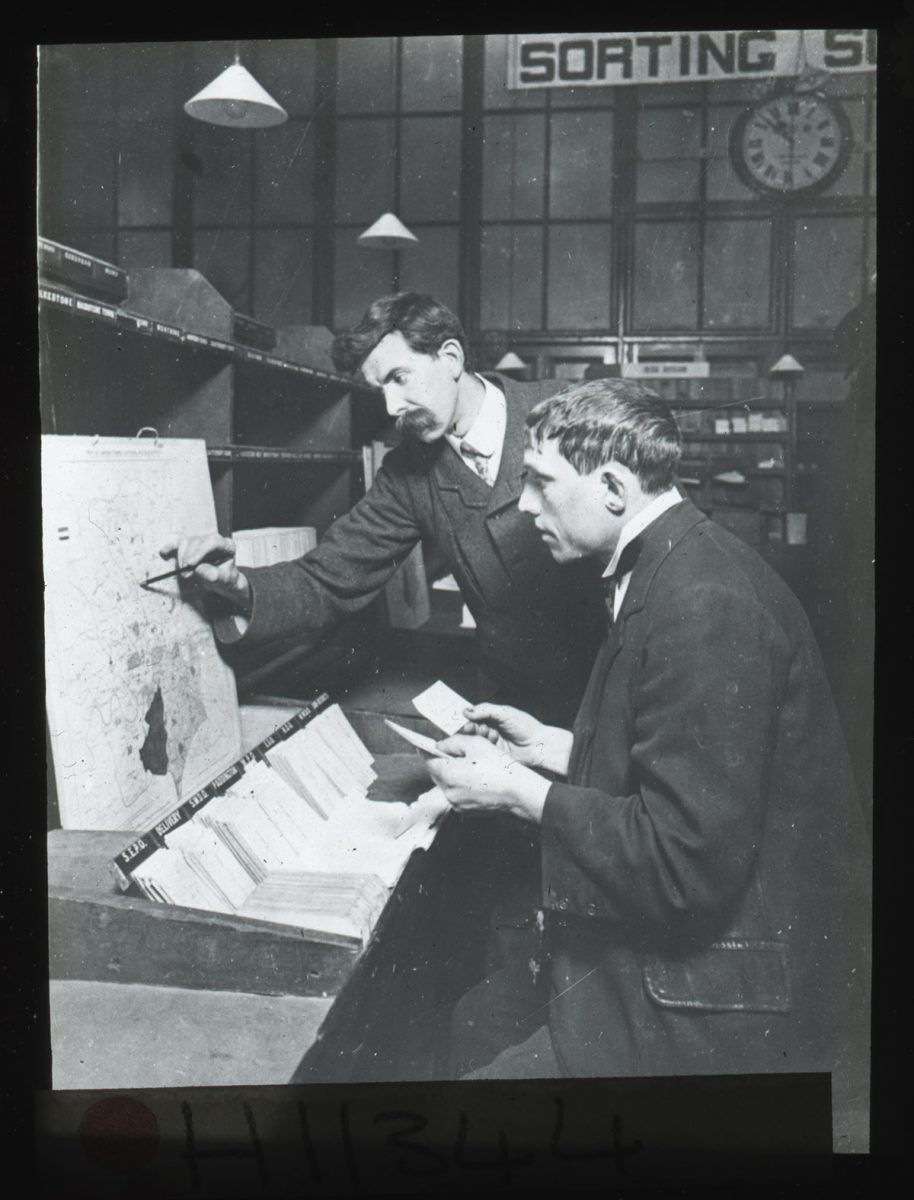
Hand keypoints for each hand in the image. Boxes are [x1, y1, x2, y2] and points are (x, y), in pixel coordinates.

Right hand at [157, 533, 251, 611]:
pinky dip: (170, 547)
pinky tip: (163, 552)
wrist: (220, 580)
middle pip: (197, 541)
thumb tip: (199, 570)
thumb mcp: (224, 580)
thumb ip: (214, 575)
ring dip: (181, 557)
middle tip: (186, 574)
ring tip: (184, 573)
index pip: (212, 542)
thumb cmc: (225, 579)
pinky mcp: (190, 545)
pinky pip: (178, 543)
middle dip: (188, 558)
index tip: (190, 564)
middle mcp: (214, 539)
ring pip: (186, 542)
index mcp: (226, 545)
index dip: (199, 552)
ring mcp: (201, 540)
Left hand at [426, 733, 549, 822]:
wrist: (518, 792)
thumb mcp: (475, 744)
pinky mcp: (466, 811)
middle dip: (441, 762)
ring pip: (446, 785)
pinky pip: (456, 794)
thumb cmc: (499, 767)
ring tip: (468, 765)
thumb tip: (440, 745)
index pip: (428, 761)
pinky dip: (461, 786)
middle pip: (436, 774)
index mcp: (448, 775)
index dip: (428, 751)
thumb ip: (453, 742)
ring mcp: (457, 804)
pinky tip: (474, 778)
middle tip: (451, 752)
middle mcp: (449, 793)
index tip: (426, 744)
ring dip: (452, 774)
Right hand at [456, 704, 572, 775]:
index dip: (465, 717)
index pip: (473, 715)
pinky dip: (480, 748)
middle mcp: (490, 728)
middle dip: (469, 728)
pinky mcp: (492, 754)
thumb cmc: (526, 727)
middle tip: (469, 729)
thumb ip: (486, 710)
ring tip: (488, 735)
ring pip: (474, 740)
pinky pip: (480, 751)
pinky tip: (487, 745)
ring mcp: (490, 742)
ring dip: (477, 737)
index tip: (461, 720)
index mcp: (492, 716)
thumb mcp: (505, 713)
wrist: (539, 747)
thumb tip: (466, 711)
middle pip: (470, 728)